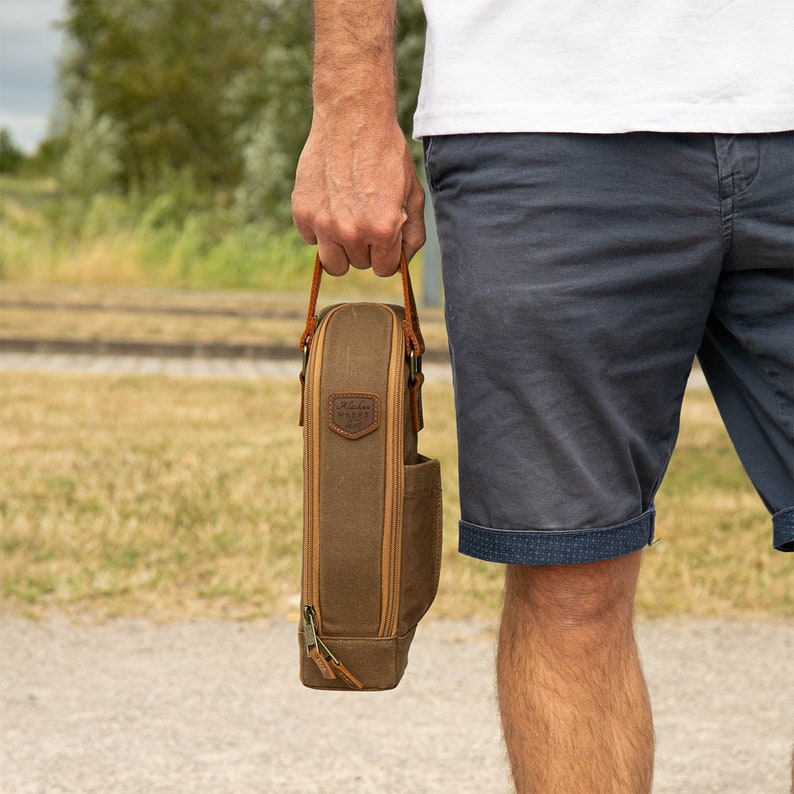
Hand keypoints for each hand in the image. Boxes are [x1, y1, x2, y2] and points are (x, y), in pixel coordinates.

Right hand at [291, 116, 425, 276]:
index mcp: (383, 230)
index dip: (387, 255)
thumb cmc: (387, 155)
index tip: (385, 239)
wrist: (353, 118)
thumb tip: (402, 262)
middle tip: (367, 218)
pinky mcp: (302, 212)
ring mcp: (323, 223)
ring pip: (333, 264)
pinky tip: (330, 204)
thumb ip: (413, 235)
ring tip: (348, 222)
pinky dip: (319, 229)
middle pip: (359, 265)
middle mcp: (351, 232)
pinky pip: (311, 239)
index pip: (384, 269)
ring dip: (342, 249)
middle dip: (366, 248)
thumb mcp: (413, 194)